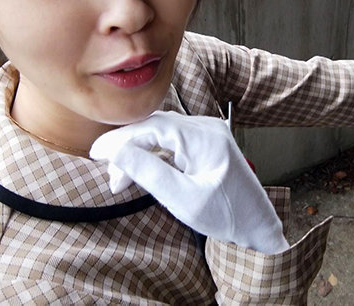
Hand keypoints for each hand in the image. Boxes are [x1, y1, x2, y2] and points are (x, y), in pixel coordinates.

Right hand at [90, 111, 289, 253]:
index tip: (95, 154)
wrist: (258, 225)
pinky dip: (154, 154)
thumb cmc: (226, 216)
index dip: (120, 138)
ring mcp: (209, 133)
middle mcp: (207, 127)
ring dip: (139, 151)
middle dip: (127, 147)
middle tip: (107, 174)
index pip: (152, 127)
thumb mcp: (181, 199)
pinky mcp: (207, 142)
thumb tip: (115, 152)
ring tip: (120, 179)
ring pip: (162, 133)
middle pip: (155, 127)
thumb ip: (148, 172)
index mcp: (204, 138)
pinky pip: (173, 140)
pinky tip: (140, 171)